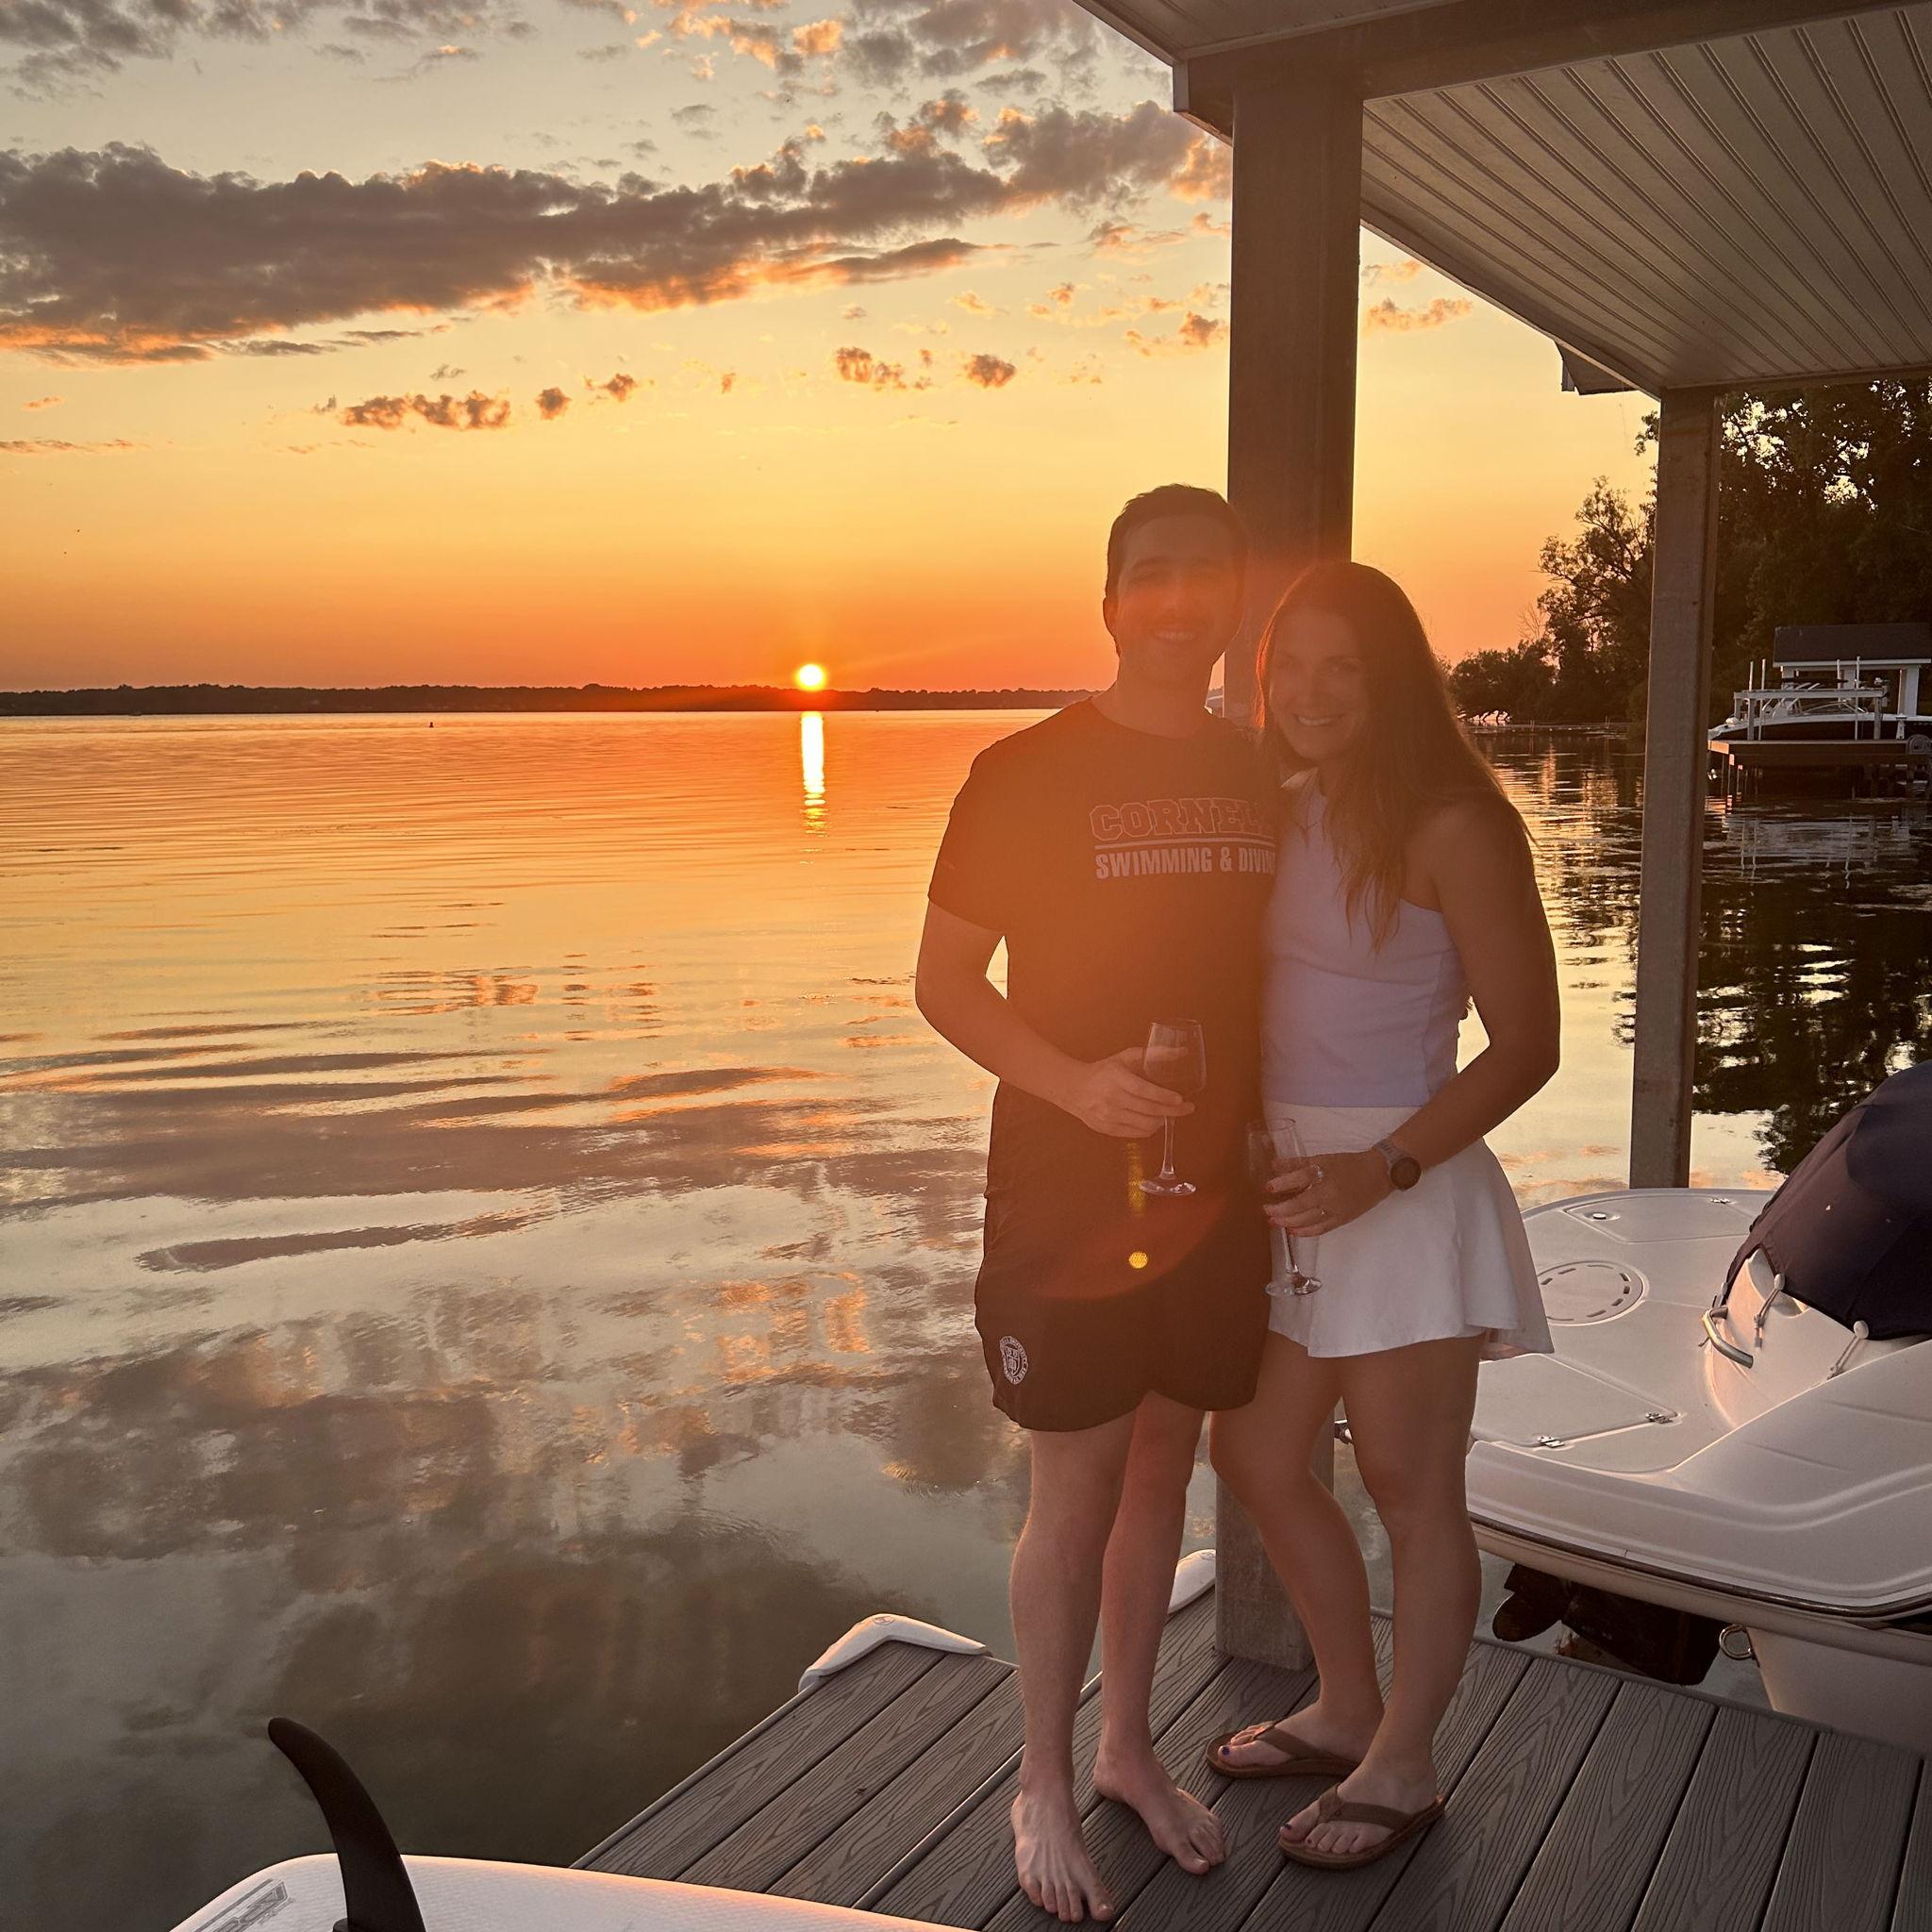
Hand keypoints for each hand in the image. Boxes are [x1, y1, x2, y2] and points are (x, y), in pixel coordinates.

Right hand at [1059, 1046, 1192, 1138]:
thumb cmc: (1104, 1071)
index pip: (1144, 1090)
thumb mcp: (1125, 1058)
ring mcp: (1109, 1116)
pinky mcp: (1108, 1129)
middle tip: (1188, 1108)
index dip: (1163, 1096)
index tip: (1180, 1099)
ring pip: (1145, 1124)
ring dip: (1162, 1120)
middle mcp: (1112, 1099)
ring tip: (1170, 1113)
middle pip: (1148, 1110)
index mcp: (1116, 1078)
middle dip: (1172, 1111)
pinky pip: (1136, 1133)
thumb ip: (1153, 1054)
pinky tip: (1155, 1121)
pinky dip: (1150, 1128)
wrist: (1074, 1089)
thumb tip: (1182, 1052)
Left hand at [1265, 1149, 1391, 1234]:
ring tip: (1274, 1221)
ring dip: (1288, 1222)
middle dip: (1279, 1210)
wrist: (1378, 1174)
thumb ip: (1297, 1163)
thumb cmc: (1348, 1164)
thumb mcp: (1323, 1158)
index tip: (1267, 1189)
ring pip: (1307, 1220)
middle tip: (1266, 1210)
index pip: (1298, 1178)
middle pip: (1299, 1204)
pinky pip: (1320, 1229)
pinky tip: (1293, 1231)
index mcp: (1324, 1173)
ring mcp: (1335, 1208)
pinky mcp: (1342, 1219)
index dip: (1280, 1184)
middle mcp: (1328, 1192)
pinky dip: (1305, 1232)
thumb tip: (1274, 1165)